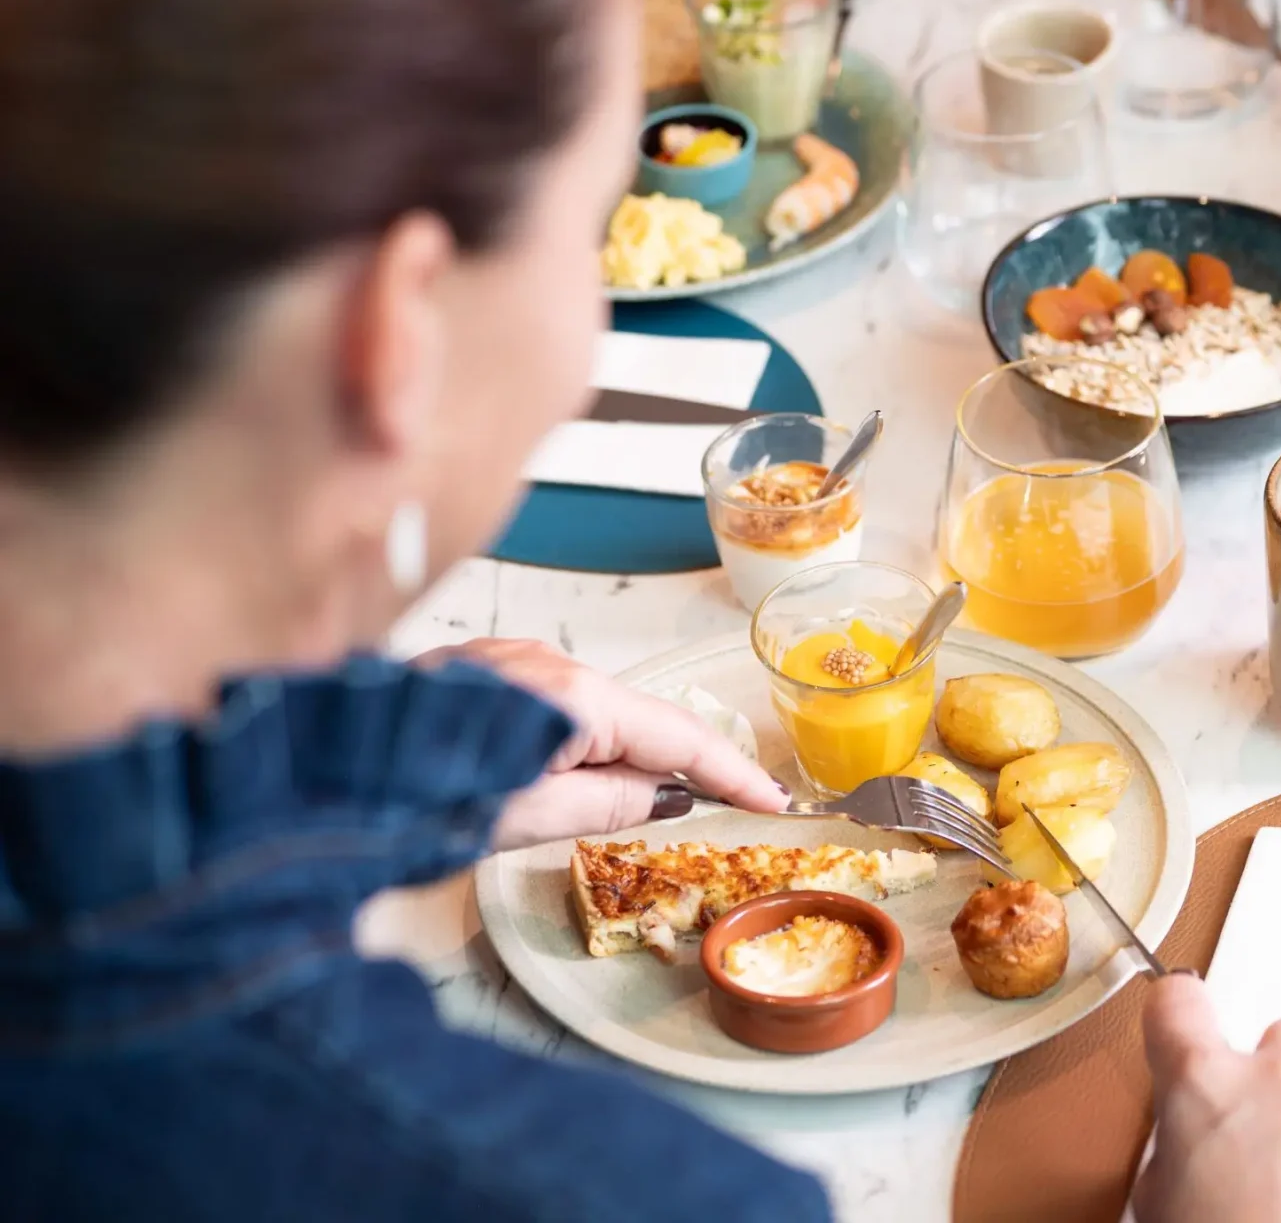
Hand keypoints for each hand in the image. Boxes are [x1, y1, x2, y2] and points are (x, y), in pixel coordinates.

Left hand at [429, 638, 787, 848]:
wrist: (309, 773)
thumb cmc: (407, 799)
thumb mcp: (526, 819)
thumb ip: (609, 804)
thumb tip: (666, 796)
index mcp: (571, 695)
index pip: (678, 737)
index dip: (732, 772)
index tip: (774, 800)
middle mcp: (545, 661)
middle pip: (636, 719)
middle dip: (668, 767)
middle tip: (707, 811)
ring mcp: (508, 659)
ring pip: (591, 712)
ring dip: (610, 759)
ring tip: (598, 809)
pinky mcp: (476, 670)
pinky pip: (550, 704)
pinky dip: (570, 742)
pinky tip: (549, 779)